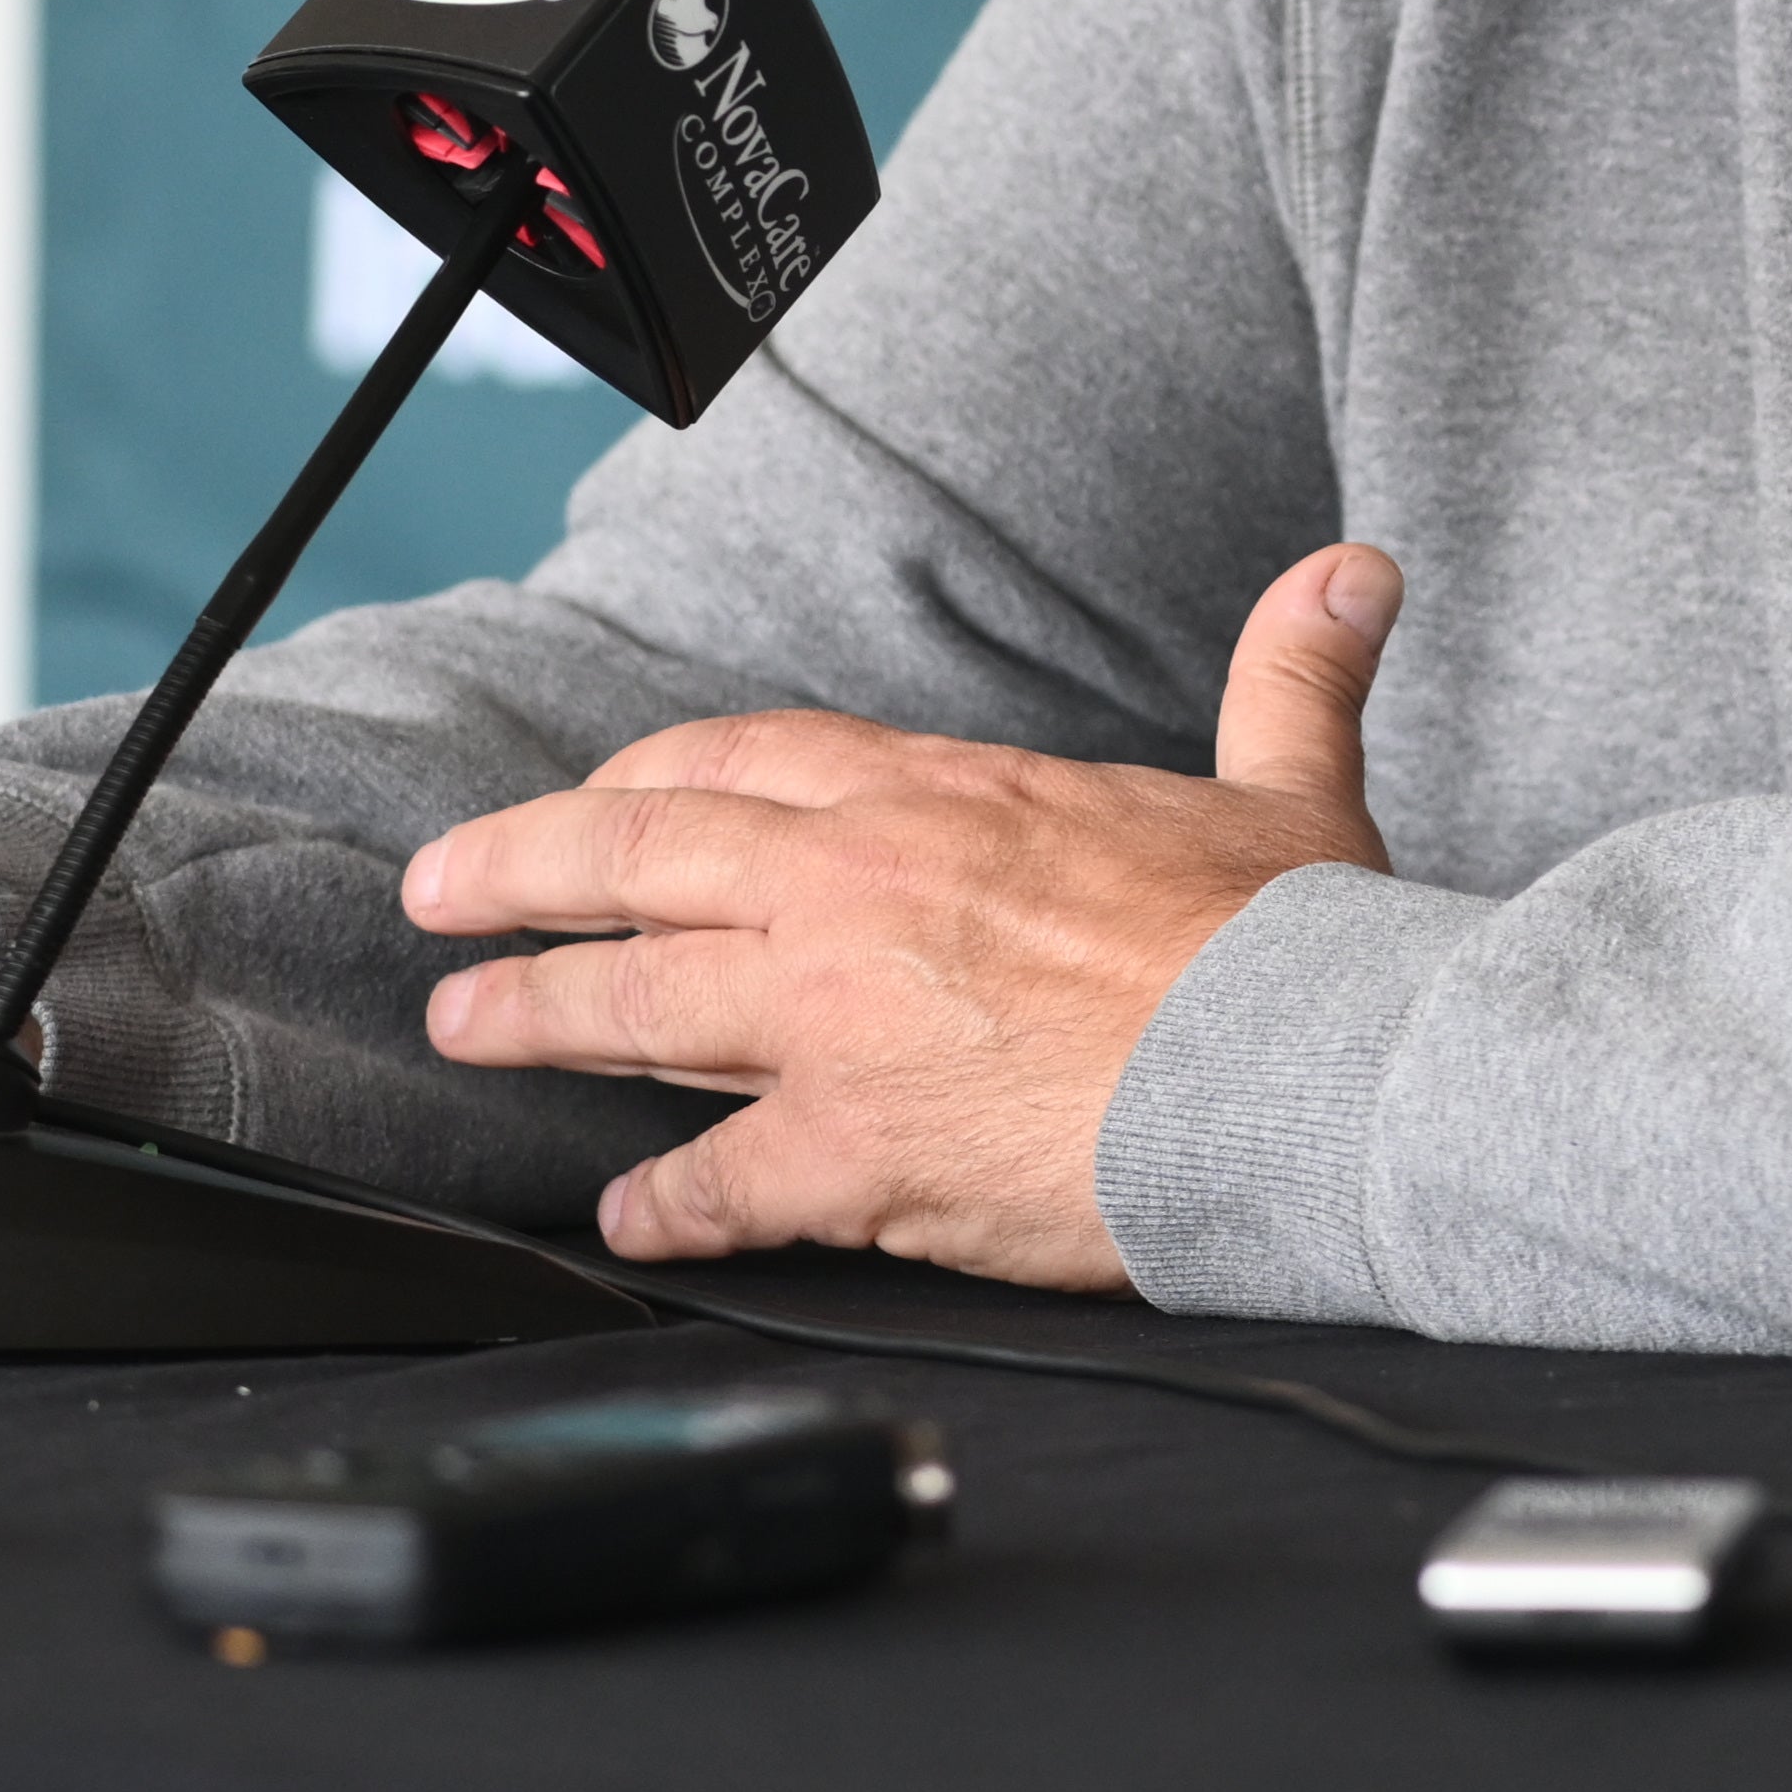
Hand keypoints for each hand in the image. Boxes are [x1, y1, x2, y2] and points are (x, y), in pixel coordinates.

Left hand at [400, 544, 1403, 1287]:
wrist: (1306, 1069)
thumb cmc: (1293, 945)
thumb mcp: (1290, 782)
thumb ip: (1290, 672)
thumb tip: (1351, 577)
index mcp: (945, 797)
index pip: (744, 760)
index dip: (645, 780)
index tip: (598, 800)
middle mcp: (861, 890)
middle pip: (636, 856)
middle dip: (516, 873)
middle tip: (439, 896)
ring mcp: (842, 1020)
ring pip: (634, 1002)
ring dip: (535, 1014)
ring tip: (466, 1028)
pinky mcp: (855, 1149)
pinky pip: (715, 1180)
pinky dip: (661, 1201)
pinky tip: (626, 1214)